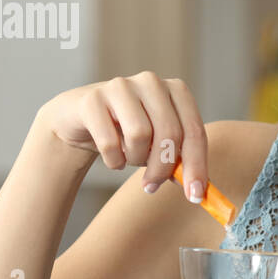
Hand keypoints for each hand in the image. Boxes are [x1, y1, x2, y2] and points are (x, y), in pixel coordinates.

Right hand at [36, 70, 208, 201]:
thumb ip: (179, 162)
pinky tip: (112, 157)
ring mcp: (121, 86)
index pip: (195, 131)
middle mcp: (152, 82)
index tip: (195, 196)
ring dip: (136, 159)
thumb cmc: (127, 132)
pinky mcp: (93, 99)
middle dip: (163, 168)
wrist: (80, 119)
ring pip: (140, 135)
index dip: (197, 166)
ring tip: (129, 158)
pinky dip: (113, 160)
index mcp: (176, 91)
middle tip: (152, 185)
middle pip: (170, 133)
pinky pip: (110, 142)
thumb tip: (197, 189)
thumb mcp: (158, 146)